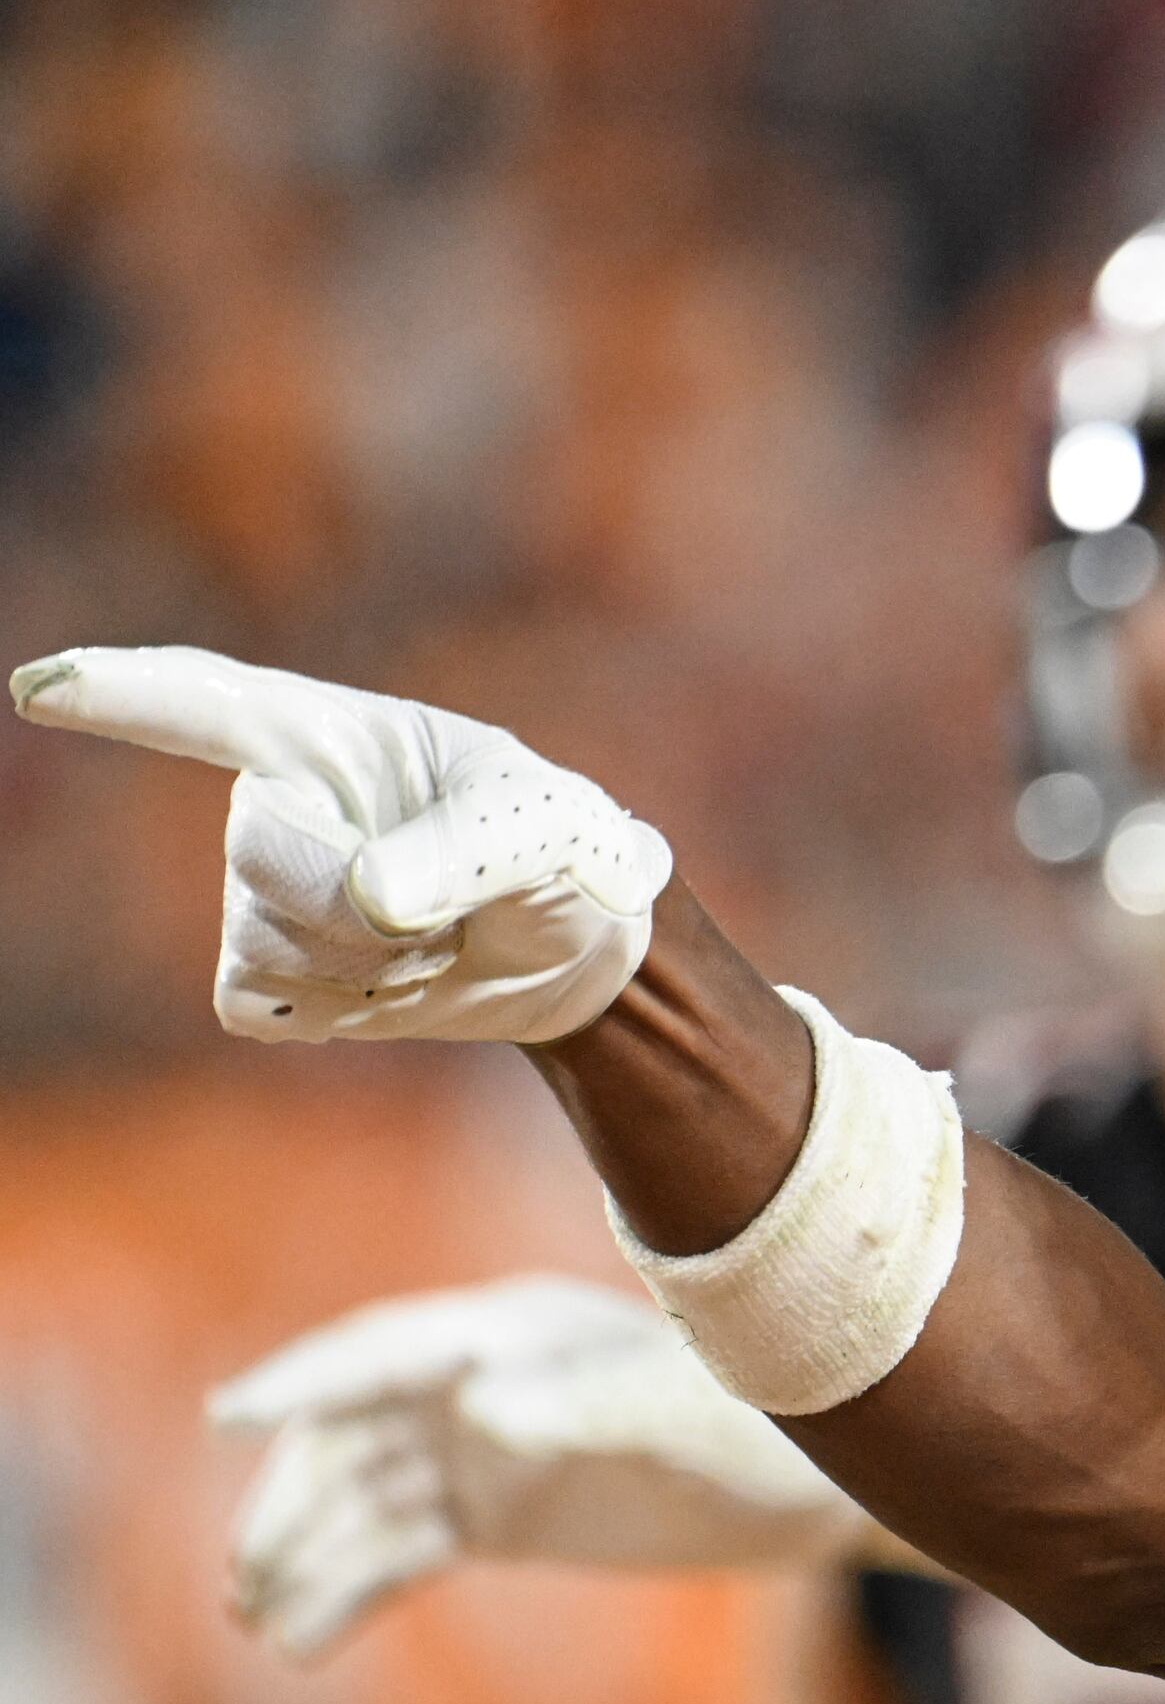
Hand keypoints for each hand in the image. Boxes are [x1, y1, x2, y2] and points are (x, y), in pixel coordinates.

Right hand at [14, 645, 667, 1041]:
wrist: (572, 949)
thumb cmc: (562, 856)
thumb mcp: (545, 834)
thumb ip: (466, 853)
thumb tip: (375, 899)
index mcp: (337, 736)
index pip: (210, 703)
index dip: (123, 693)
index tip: (42, 691)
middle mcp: (282, 800)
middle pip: (257, 855)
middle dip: (359, 909)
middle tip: (446, 920)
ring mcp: (266, 886)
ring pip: (261, 943)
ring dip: (367, 969)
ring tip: (433, 944)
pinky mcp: (269, 967)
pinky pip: (253, 1004)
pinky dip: (333, 1013)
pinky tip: (387, 987)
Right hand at [211, 1276, 870, 1657]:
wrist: (820, 1486)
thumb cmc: (764, 1426)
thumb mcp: (682, 1414)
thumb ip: (587, 1407)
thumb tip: (482, 1409)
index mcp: (516, 1335)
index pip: (387, 1352)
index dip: (307, 1380)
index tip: (229, 1414)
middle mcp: (481, 1385)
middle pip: (352, 1435)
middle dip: (295, 1498)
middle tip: (251, 1572)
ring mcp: (483, 1451)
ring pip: (363, 1500)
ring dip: (308, 1554)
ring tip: (262, 1619)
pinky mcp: (497, 1512)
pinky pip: (399, 1550)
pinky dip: (348, 1591)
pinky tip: (301, 1643)